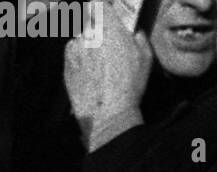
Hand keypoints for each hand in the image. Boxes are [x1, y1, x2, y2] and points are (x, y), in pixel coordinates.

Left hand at [64, 8, 151, 148]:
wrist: (106, 111)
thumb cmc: (129, 86)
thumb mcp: (146, 61)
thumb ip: (140, 39)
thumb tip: (136, 32)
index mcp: (107, 27)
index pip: (99, 4)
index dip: (104, 9)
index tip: (110, 16)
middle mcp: (87, 31)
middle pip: (89, 21)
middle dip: (98, 29)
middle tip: (109, 47)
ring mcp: (74, 45)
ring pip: (82, 38)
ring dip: (89, 45)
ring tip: (102, 66)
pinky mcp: (66, 60)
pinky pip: (74, 53)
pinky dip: (81, 60)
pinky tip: (92, 75)